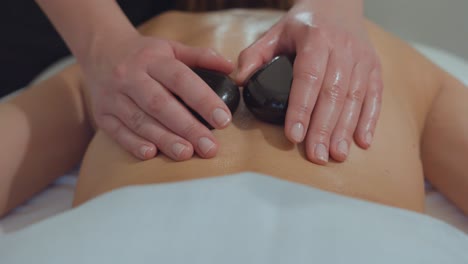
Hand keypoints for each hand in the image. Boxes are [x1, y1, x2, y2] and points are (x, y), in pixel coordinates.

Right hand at [83, 33, 234, 160]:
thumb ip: (201, 57)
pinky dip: (134, 144)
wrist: (101, 51)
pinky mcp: (102, 114)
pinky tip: (152, 154)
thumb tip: (230, 68)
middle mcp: (130, 77)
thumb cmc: (145, 54)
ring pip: (140, 121)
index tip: (223, 120)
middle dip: (187, 127)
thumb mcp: (172, 48)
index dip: (203, 100)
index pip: (180, 79)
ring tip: (187, 153)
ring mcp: (114, 97)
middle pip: (160, 105)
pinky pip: (117, 132)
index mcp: (153, 60)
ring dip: (164, 139)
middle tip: (209, 147)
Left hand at [236, 0, 382, 163]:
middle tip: (316, 155)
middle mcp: (343, 49)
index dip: (301, 108)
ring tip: (336, 154)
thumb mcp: (276, 31)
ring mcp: (362, 59)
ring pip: (355, 98)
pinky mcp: (374, 68)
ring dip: (345, 129)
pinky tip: (362, 141)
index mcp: (316, 39)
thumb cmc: (305, 22)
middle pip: (333, 93)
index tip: (293, 135)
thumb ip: (255, 54)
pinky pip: (375, 96)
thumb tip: (241, 80)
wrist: (339, 3)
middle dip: (324, 128)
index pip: (308, 78)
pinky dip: (370, 120)